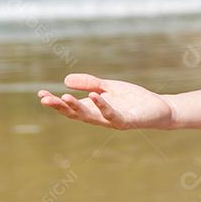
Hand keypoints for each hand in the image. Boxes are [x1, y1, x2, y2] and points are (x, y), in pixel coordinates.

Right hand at [37, 73, 175, 129]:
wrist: (159, 108)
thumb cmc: (133, 99)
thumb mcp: (108, 87)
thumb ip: (90, 83)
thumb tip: (65, 80)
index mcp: (94, 109)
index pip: (71, 108)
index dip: (56, 102)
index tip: (40, 94)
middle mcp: (100, 118)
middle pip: (76, 114)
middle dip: (60, 106)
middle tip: (45, 98)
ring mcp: (112, 121)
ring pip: (90, 116)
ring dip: (77, 107)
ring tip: (64, 97)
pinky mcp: (126, 121)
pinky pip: (111, 114)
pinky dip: (102, 105)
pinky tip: (93, 96)